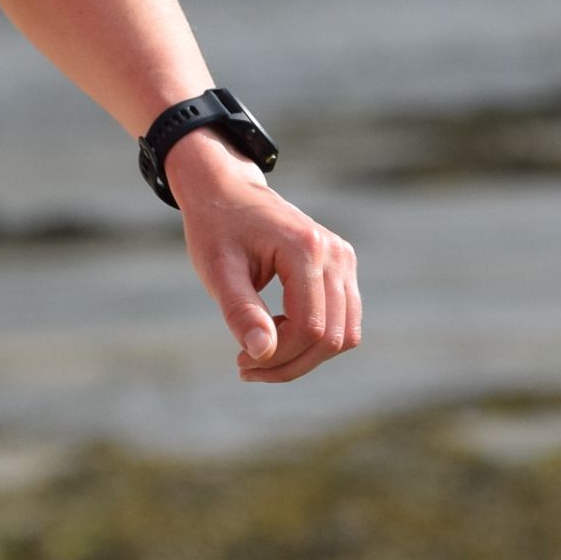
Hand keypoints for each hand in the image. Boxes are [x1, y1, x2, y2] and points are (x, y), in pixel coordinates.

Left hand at [167, 130, 361, 382]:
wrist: (227, 191)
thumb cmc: (216, 229)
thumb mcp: (217, 270)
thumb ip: (241, 311)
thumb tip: (261, 354)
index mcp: (305, 249)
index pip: (310, 327)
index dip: (280, 356)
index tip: (240, 362)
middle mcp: (335, 254)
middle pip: (332, 337)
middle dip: (291, 363)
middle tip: (245, 367)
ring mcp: (344, 259)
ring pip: (344, 334)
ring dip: (305, 357)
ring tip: (259, 353)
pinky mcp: (342, 266)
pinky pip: (342, 319)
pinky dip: (313, 339)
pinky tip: (275, 333)